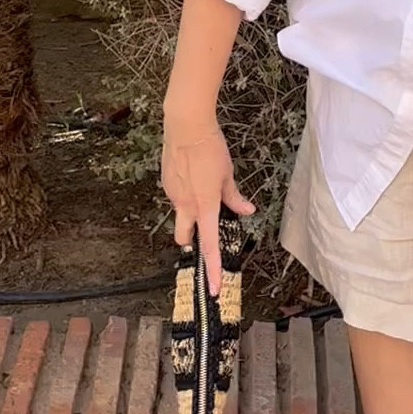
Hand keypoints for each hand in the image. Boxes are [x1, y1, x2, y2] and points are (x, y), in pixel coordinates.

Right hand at [161, 117, 254, 294]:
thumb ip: (235, 197)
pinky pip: (175, 196)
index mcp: (204, 206)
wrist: (185, 125)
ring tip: (202, 186)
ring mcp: (172, 194)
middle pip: (185, 237)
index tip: (212, 288)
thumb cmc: (210, 148)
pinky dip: (184, 193)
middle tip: (205, 230)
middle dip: (192, 240)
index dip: (212, 269)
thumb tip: (247, 211)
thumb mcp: (228, 174)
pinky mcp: (165, 182)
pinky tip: (191, 174)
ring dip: (190, 211)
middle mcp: (185, 205)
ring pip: (180, 214)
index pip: (209, 246)